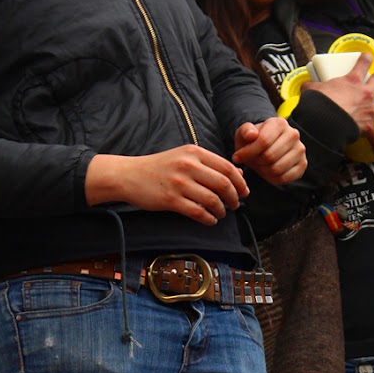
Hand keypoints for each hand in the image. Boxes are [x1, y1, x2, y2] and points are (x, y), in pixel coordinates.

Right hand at [85, 145, 247, 223]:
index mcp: (194, 152)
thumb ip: (211, 164)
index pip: (227, 167)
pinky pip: (198, 212)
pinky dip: (209, 219)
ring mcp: (179, 183)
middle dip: (234, 198)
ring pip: (212, 200)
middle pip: (224, 184)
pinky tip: (210, 220)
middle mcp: (188, 165)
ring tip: (221, 213)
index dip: (240, 182)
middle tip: (235, 205)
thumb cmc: (160, 167)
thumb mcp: (185, 157)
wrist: (129, 175)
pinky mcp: (171, 199)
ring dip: (222, 210)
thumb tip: (240, 175)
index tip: (244, 192)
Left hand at [233, 117, 306, 184]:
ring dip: (263, 171)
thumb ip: (245, 131)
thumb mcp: (244, 133)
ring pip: (277, 169)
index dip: (247, 153)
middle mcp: (293, 134)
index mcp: (279, 123)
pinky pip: (285, 178)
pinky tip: (267, 172)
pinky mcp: (303, 164)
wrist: (266, 148)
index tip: (237, 157)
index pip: (263, 141)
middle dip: (256, 162)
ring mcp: (300, 150)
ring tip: (259, 165)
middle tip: (251, 161)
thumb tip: (252, 134)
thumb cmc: (253, 141)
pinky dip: (273, 179)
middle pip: (270, 156)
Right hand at [302, 57, 373, 155]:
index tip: (367, 56)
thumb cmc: (319, 103)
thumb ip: (310, 86)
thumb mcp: (312, 90)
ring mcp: (369, 111)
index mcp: (352, 81)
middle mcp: (365, 94)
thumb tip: (304, 85)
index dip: (365, 58)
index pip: (362, 64)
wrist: (325, 120)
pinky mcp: (368, 127)